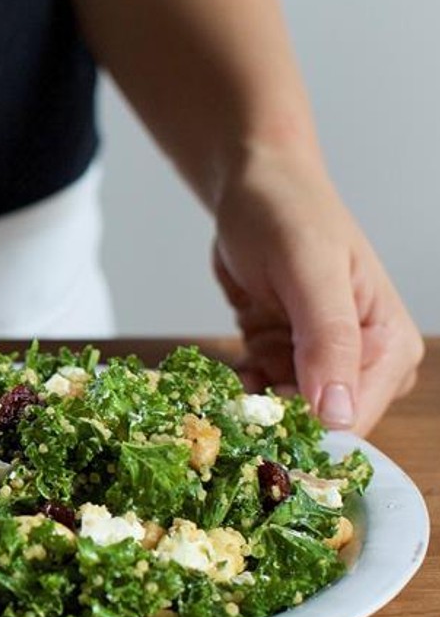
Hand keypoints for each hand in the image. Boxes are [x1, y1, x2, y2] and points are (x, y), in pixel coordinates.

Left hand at [211, 147, 422, 435]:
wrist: (254, 184)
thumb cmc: (288, 213)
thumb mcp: (309, 271)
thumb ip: (327, 340)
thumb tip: (338, 414)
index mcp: (389, 345)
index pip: (353, 421)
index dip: (305, 432)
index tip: (256, 424)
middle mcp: (363, 361)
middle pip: (318, 425)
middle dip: (271, 420)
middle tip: (231, 403)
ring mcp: (320, 361)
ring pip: (284, 414)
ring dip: (248, 406)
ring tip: (226, 385)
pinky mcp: (285, 356)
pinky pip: (260, 393)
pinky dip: (239, 388)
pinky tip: (226, 373)